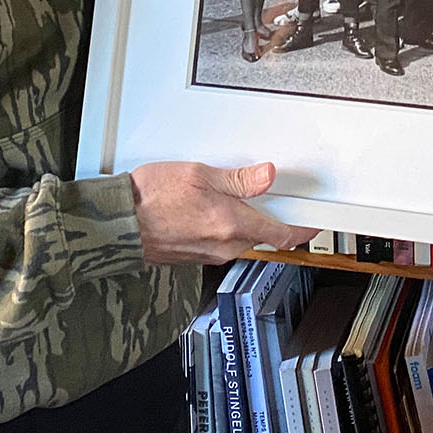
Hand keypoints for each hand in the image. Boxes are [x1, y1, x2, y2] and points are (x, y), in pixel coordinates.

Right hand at [131, 161, 315, 264]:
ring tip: (228, 197)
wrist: (119, 223)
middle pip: (263, 235)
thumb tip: (268, 175)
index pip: (282, 233)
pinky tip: (209, 211)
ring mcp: (210, 254)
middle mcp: (224, 245)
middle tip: (269, 195)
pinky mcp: (197, 257)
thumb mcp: (199, 174)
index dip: (303, 228)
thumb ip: (238, 179)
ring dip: (245, 222)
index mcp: (230, 224)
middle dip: (269, 217)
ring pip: (243, 239)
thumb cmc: (150, 197)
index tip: (313, 222)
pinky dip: (226, 229)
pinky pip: (223, 243)